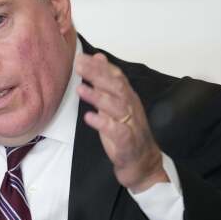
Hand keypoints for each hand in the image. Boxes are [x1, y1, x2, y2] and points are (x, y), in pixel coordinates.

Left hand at [75, 52, 167, 192]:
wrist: (142, 162)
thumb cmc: (126, 131)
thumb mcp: (114, 104)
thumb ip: (106, 81)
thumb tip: (97, 57)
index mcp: (127, 97)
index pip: (115, 75)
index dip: (99, 66)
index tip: (81, 57)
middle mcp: (130, 107)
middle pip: (116, 86)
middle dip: (97, 74)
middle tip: (78, 66)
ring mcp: (130, 123)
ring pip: (116, 106)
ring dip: (97, 96)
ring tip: (80, 89)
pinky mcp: (127, 142)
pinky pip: (117, 131)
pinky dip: (103, 123)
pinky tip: (89, 117)